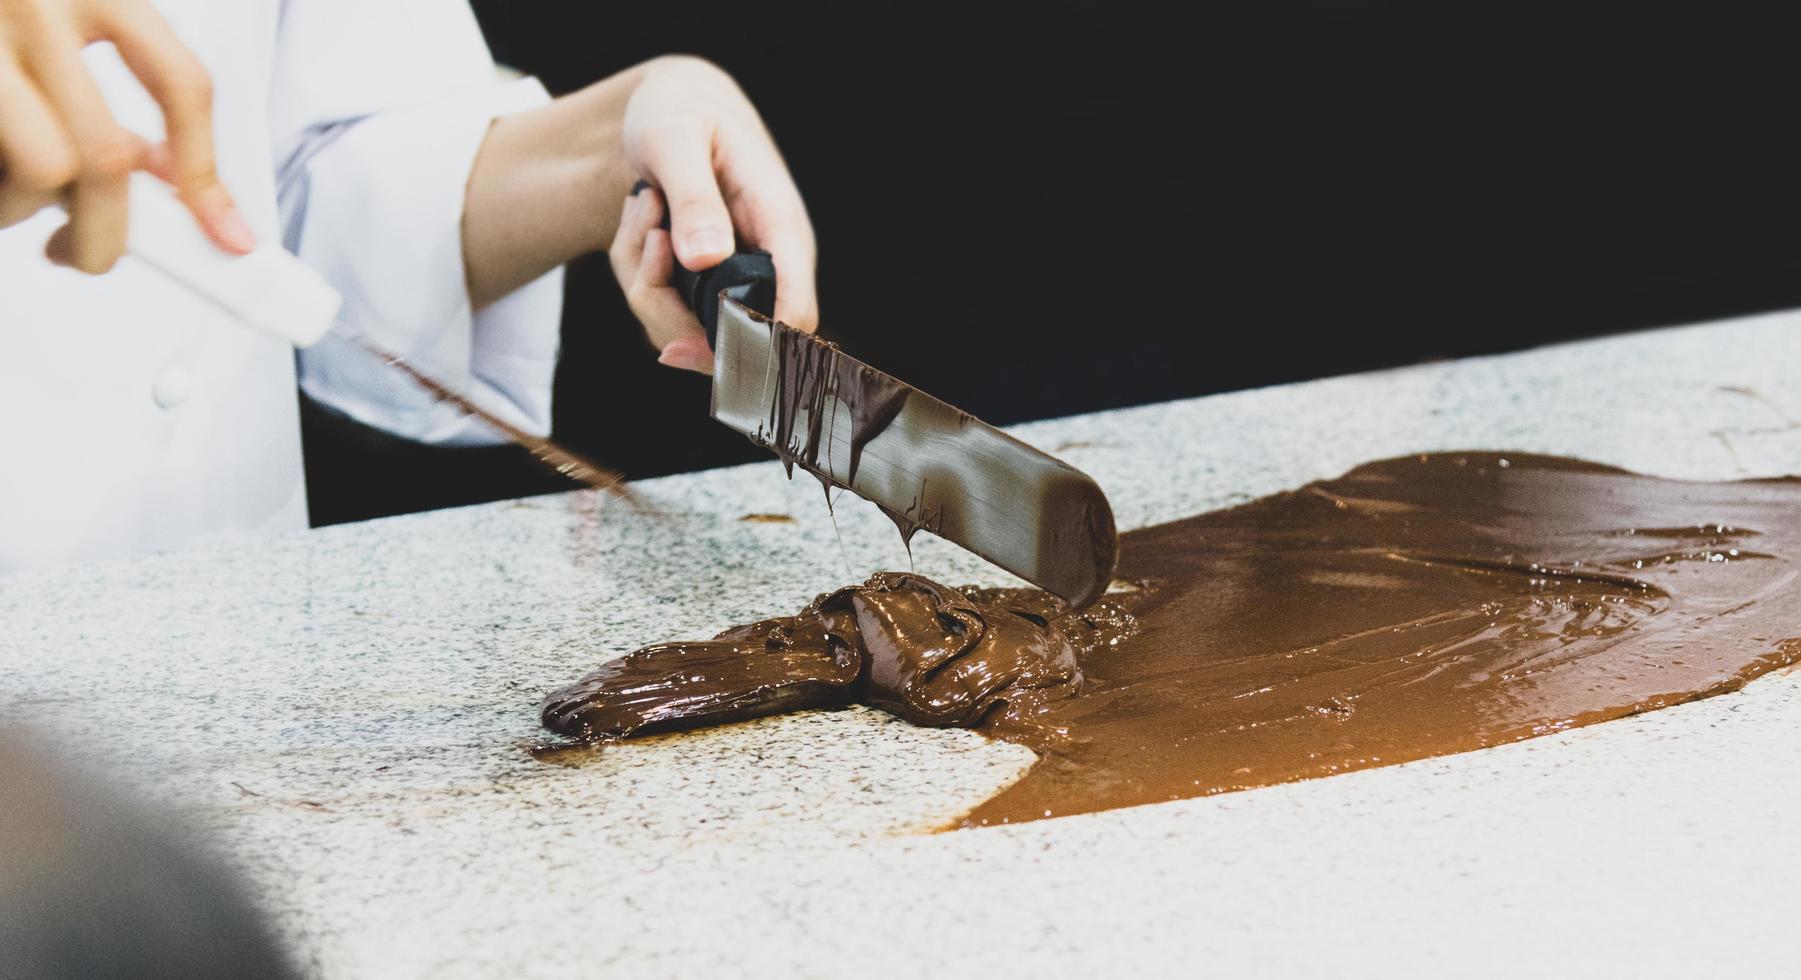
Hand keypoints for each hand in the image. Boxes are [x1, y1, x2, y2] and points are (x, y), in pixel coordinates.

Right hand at [0, 0, 251, 272]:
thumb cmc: (1, 16)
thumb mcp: (68, 24)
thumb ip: (113, 96)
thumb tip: (171, 181)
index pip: (181, 84)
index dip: (205, 171)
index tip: (223, 233)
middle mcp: (33, 3)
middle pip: (103, 155)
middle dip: (107, 232)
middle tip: (91, 254)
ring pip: (40, 169)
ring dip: (26, 209)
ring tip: (9, 193)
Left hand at [612, 57, 816, 373]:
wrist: (669, 108)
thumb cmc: (681, 111)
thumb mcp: (677, 137)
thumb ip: (695, 197)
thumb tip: (706, 259)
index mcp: (780, 229)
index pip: (793, 315)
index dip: (751, 344)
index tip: (682, 344)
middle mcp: (765, 266)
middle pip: (727, 340)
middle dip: (663, 304)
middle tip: (650, 235)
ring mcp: (732, 281)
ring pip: (682, 332)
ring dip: (642, 277)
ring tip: (644, 208)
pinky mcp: (700, 287)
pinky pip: (658, 311)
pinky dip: (635, 271)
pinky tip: (642, 222)